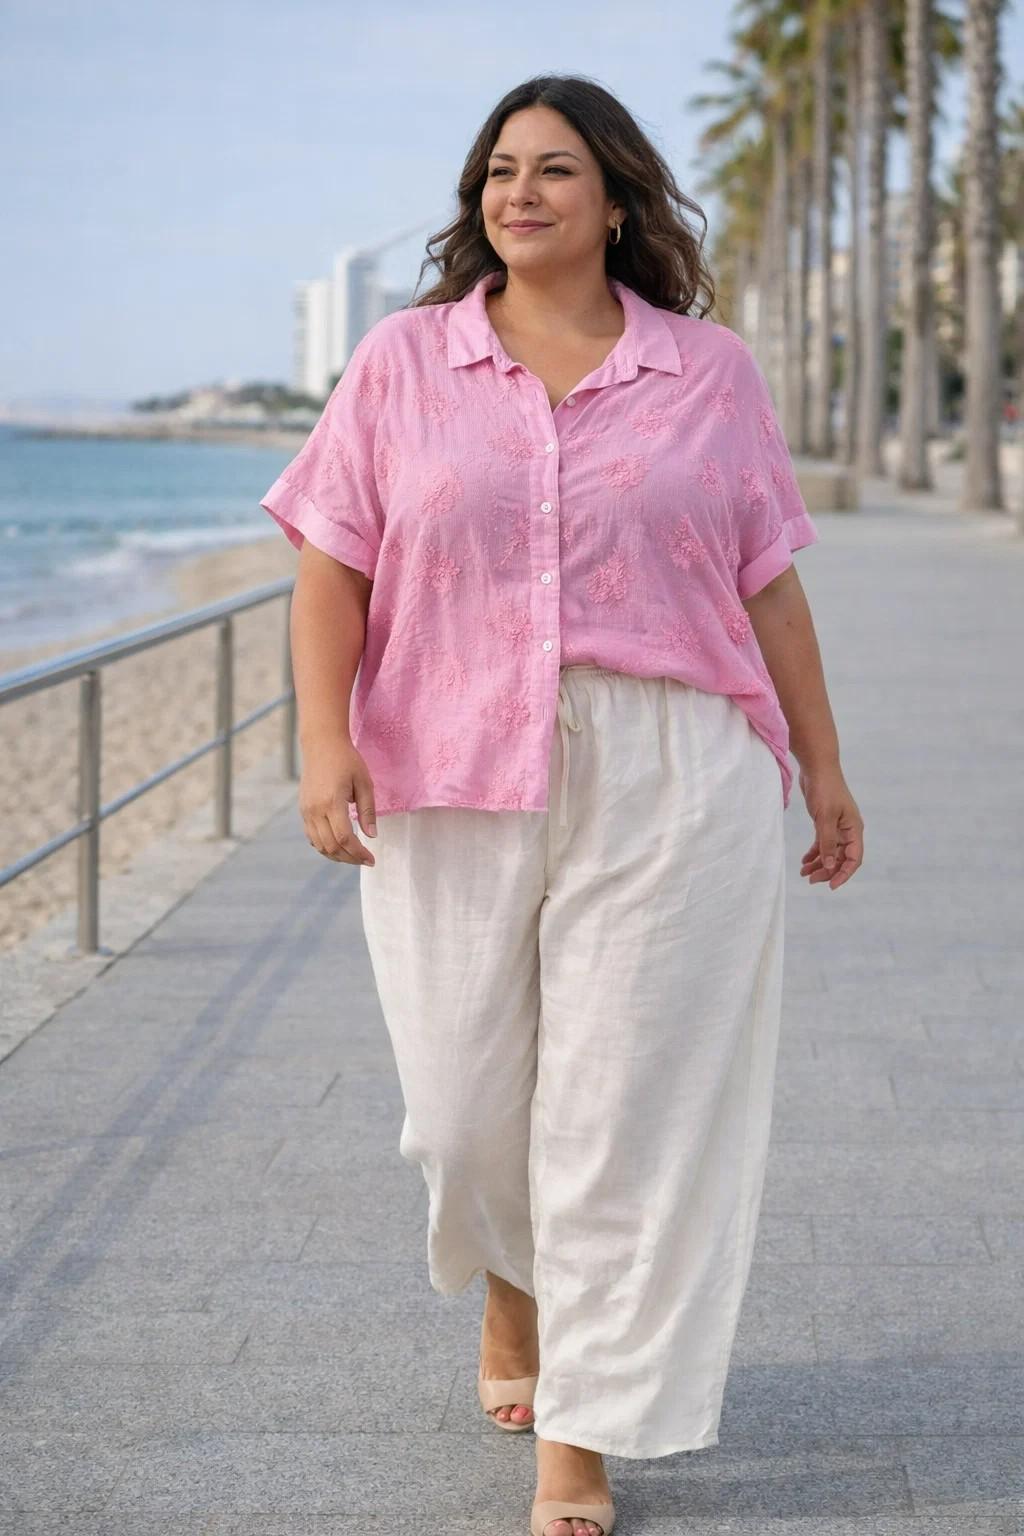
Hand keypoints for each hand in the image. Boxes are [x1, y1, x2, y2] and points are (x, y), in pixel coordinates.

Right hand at [298, 738, 376, 866]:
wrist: (321, 744)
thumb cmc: (347, 760)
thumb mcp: (364, 783)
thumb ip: (368, 811)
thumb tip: (372, 836)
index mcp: (332, 802)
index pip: (345, 839)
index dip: (359, 854)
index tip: (372, 860)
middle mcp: (315, 810)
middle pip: (331, 847)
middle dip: (350, 858)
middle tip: (366, 860)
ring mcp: (306, 811)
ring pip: (320, 846)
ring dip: (337, 856)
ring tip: (354, 856)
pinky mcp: (303, 810)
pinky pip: (312, 837)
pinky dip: (325, 847)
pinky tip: (339, 846)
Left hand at [797, 762, 862, 889]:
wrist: (817, 767)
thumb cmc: (825, 789)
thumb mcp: (825, 818)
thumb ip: (827, 842)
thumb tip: (828, 866)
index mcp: (854, 829)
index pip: (854, 858)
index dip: (844, 874)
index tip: (830, 885)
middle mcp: (848, 829)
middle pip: (841, 857)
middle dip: (827, 871)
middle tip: (811, 880)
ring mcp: (838, 825)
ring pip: (830, 851)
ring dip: (819, 864)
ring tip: (804, 874)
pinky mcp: (826, 821)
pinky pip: (822, 843)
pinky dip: (814, 853)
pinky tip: (804, 861)